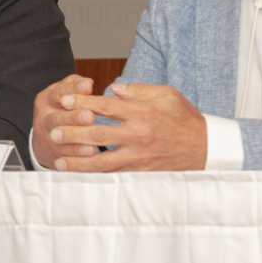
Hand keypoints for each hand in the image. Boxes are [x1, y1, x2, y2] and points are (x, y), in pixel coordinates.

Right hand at [31, 74, 97, 168]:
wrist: (45, 136)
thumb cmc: (61, 109)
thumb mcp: (64, 93)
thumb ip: (75, 86)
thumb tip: (87, 82)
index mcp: (47, 100)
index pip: (59, 92)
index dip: (73, 89)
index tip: (89, 86)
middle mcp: (44, 118)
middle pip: (57, 119)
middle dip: (73, 118)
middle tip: (89, 116)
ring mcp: (46, 138)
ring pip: (60, 142)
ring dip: (76, 144)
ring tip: (92, 146)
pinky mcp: (52, 155)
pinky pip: (64, 160)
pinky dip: (76, 161)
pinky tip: (88, 160)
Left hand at [50, 83, 206, 171]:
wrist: (208, 148)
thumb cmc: (185, 118)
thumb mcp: (166, 94)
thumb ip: (137, 89)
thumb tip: (112, 87)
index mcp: (143, 112)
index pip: (105, 106)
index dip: (82, 103)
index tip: (63, 100)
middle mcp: (139, 135)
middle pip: (99, 134)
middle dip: (73, 133)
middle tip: (53, 131)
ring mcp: (140, 156)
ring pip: (104, 161)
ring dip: (79, 161)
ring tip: (58, 161)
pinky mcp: (142, 171)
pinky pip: (115, 174)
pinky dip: (96, 175)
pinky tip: (80, 175)